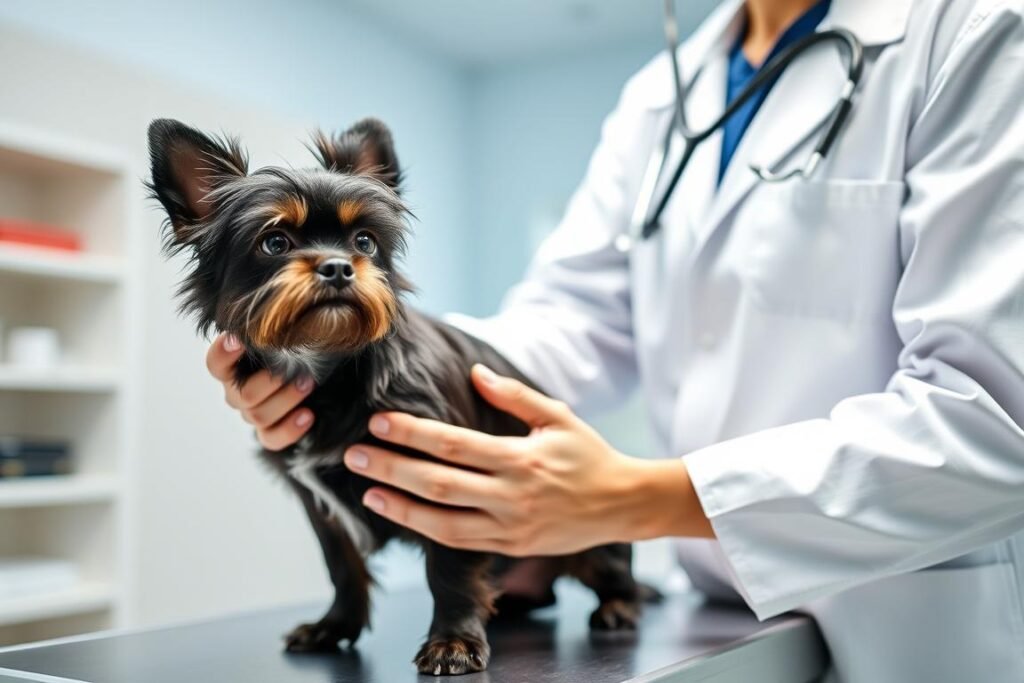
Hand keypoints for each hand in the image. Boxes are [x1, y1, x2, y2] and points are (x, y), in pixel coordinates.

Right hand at [206, 333, 315, 449]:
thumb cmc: (297, 350)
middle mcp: (236, 392)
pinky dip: (289, 429)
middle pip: (244, 395)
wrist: (313, 376)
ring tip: (309, 384)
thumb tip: (279, 312)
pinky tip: (308, 416)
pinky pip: (271, 439)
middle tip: (301, 368)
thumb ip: (278, 330)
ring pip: (258, 416)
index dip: (222, 354)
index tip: (238, 340)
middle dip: (273, 382)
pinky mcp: (268, 433)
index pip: (216, 363)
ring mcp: (251, 414)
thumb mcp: (290, 336)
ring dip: (286, 400)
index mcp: (233, 368)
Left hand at [344, 365, 711, 555]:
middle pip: (439, 484)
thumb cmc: (589, 454)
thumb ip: (514, 396)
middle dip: (392, 469)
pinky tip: (401, 514)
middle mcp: (512, 497)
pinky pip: (459, 542)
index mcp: (521, 460)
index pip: (454, 445)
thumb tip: (475, 373)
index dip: (412, 434)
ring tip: (366, 491)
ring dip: (400, 507)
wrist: (622, 505)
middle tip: (353, 456)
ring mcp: (509, 528)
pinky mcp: (510, 548)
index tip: (378, 423)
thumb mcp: (558, 416)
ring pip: (443, 522)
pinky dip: (426, 530)